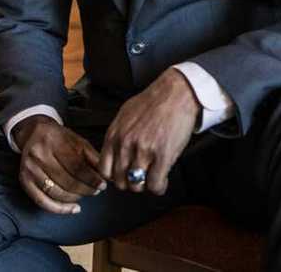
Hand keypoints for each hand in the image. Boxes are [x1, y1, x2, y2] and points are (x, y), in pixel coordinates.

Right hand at [13, 115, 107, 213]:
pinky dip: (60, 209)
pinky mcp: (24, 181)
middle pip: (66, 181)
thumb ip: (92, 157)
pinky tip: (74, 208)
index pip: (76, 166)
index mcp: (53, 141)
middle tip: (96, 191)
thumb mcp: (78, 141)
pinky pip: (42, 201)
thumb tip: (106, 175)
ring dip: (75, 199)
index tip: (102, 185)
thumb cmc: (60, 138)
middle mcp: (38, 155)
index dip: (91, 179)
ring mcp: (29, 169)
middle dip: (85, 189)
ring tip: (85, 195)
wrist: (34, 133)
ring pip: (56, 193)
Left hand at [99, 68, 200, 194]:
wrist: (175, 93)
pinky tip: (162, 181)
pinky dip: (159, 187)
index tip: (123, 176)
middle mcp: (125, 144)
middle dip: (130, 184)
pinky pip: (155, 184)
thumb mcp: (124, 116)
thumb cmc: (152, 102)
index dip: (115, 177)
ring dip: (145, 186)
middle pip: (120, 182)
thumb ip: (118, 136)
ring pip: (137, 186)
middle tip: (140, 178)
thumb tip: (114, 154)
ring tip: (152, 179)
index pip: (104, 170)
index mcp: (114, 135)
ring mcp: (143, 151)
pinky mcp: (162, 155)